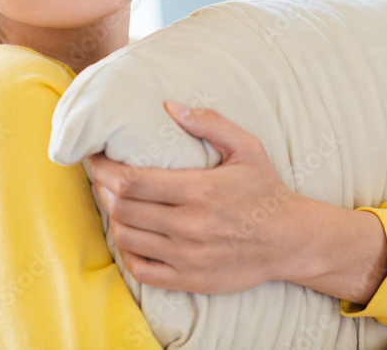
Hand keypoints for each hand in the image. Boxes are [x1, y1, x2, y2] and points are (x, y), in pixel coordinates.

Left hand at [85, 101, 307, 294]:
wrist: (290, 240)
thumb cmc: (265, 189)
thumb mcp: (246, 148)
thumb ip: (209, 123)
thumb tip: (170, 106)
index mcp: (200, 191)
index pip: (132, 181)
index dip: (104, 169)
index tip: (95, 157)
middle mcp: (190, 226)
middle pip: (123, 209)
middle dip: (104, 190)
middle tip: (103, 176)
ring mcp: (187, 257)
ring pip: (127, 238)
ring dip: (114, 218)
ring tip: (116, 202)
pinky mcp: (189, 280)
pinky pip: (140, 269)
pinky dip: (127, 252)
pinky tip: (131, 234)